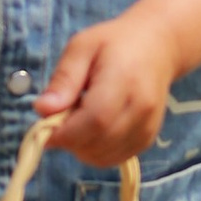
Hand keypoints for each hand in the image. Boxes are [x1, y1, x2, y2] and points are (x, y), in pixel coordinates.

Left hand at [35, 7, 178, 165]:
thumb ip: (63, 79)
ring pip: (105, 156)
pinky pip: (114, 158)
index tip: (42, 130)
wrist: (157, 47)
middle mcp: (141, 108)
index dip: (65, 133)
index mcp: (124, 81)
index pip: (95, 120)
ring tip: (78, 120)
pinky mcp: (147, 138)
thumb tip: (42, 110)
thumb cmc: (115, 43)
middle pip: (98, 143)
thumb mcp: (81, 48)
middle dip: (69, 140)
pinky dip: (96, 151)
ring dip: (81, 148)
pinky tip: (92, 129)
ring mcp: (148, 126)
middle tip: (59, 120)